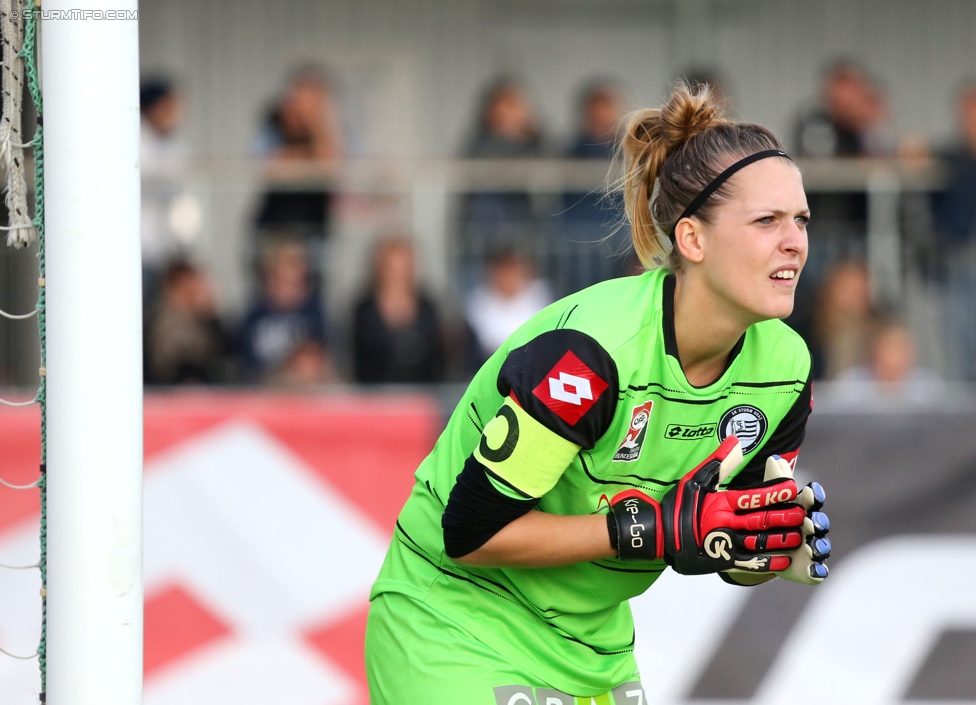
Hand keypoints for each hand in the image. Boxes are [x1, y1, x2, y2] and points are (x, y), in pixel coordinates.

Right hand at [607, 437, 806, 574]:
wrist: (657, 534)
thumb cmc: (677, 505)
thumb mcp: (695, 479)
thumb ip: (719, 462)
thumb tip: (735, 440)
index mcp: (720, 503)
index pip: (752, 496)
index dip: (774, 492)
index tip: (792, 488)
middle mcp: (724, 523)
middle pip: (759, 520)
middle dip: (783, 517)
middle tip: (802, 514)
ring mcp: (723, 543)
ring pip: (758, 542)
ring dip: (779, 539)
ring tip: (798, 536)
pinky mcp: (721, 560)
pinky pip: (749, 562)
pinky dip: (767, 562)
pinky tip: (783, 560)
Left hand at [724, 455, 830, 584]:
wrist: (758, 549)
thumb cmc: (764, 516)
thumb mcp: (764, 499)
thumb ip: (772, 481)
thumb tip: (775, 459)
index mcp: (801, 508)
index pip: (811, 499)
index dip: (813, 496)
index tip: (811, 491)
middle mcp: (811, 528)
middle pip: (818, 523)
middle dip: (817, 523)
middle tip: (812, 522)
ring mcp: (811, 549)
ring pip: (820, 547)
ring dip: (819, 546)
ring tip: (814, 547)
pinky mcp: (808, 569)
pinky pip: (816, 571)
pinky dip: (817, 571)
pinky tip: (816, 570)